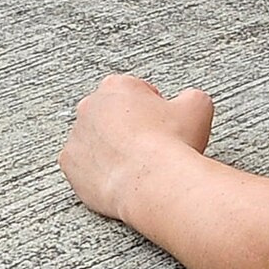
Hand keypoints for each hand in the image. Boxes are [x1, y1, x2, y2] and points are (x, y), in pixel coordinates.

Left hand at [60, 74, 214, 222]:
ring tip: (137, 163)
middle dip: (127, 126)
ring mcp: (76, 137)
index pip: (134, 90)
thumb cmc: (172, 142)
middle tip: (150, 143)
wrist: (154, 181)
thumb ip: (190, 96)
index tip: (162, 122)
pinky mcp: (69, 166)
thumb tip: (187, 101)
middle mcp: (89, 107)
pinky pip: (83, 166)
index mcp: (117, 86)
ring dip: (112, 148)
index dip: (152, 107)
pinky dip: (99, 171)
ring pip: (96, 140)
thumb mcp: (199, 106)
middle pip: (110, 114)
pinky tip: (122, 176)